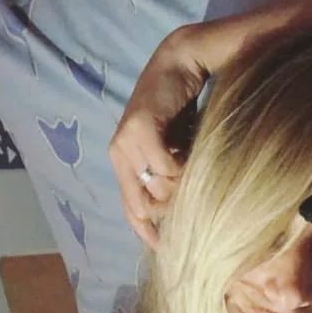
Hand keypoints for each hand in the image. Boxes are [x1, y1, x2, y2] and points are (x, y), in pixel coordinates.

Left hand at [109, 26, 206, 249]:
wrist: (181, 63)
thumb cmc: (181, 109)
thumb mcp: (174, 151)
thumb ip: (170, 177)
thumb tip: (177, 212)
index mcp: (123, 162)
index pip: (130, 210)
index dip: (146, 233)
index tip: (168, 249)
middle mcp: (119, 154)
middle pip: (143, 207)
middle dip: (171, 208)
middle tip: (192, 193)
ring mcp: (126, 142)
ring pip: (157, 189)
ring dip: (180, 185)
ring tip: (193, 164)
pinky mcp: (139, 129)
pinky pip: (164, 168)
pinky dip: (183, 168)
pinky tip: (192, 153)